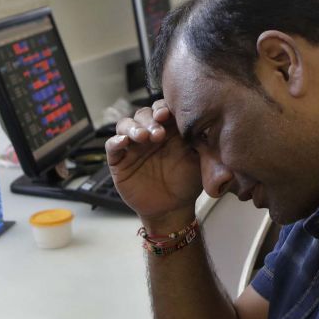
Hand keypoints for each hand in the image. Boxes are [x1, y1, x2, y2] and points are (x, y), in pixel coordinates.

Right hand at [106, 99, 202, 223]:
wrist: (172, 209)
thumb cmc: (187, 183)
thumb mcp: (200, 160)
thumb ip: (202, 142)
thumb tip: (206, 125)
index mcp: (168, 129)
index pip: (162, 110)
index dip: (163, 109)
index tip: (167, 115)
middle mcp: (149, 134)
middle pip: (143, 114)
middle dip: (149, 120)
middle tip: (159, 134)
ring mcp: (133, 147)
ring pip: (125, 125)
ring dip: (133, 127)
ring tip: (143, 137)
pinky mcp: (119, 161)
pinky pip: (112, 146)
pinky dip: (115, 141)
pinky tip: (124, 142)